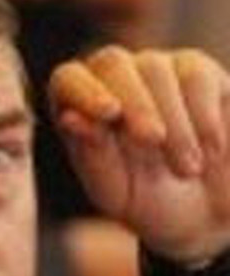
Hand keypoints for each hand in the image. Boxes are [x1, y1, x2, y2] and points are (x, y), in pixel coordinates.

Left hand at [49, 46, 229, 267]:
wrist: (207, 212)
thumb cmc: (147, 200)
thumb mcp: (114, 189)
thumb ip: (90, 154)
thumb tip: (69, 118)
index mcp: (79, 107)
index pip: (66, 79)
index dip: (83, 90)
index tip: (109, 113)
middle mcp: (113, 80)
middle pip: (111, 63)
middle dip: (133, 102)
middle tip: (153, 140)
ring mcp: (154, 69)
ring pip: (155, 68)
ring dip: (172, 121)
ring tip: (187, 169)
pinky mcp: (197, 70)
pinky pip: (195, 75)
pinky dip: (202, 116)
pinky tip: (210, 150)